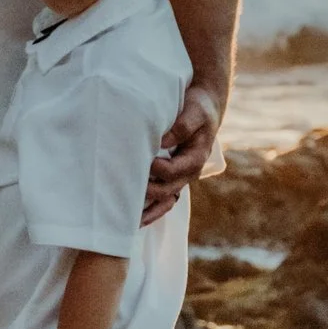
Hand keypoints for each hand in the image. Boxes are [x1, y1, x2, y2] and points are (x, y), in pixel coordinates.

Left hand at [141, 77, 220, 226]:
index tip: (146, 162)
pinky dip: (149, 211)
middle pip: (168, 190)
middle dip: (148, 191)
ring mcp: (179, 178)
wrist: (202, 108)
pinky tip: (133, 220)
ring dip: (148, 211)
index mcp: (195, 158)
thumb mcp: (195, 112)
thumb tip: (162, 141)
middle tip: (125, 188)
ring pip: (165, 201)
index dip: (160, 170)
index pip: (176, 171)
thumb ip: (182, 126)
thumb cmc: (197, 108)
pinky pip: (161, 200)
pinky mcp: (170, 178)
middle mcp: (187, 172)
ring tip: (128, 220)